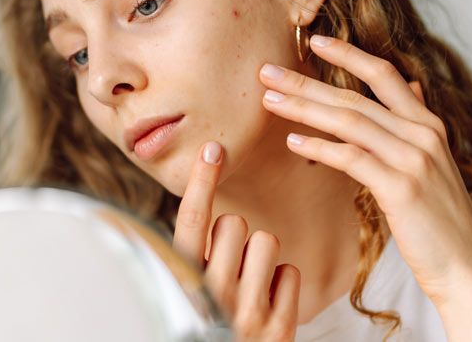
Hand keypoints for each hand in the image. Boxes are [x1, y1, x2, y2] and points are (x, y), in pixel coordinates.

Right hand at [173, 141, 300, 340]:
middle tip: (229, 266)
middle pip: (234, 224)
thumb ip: (194, 260)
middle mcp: (211, 297)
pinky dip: (281, 283)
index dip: (202, 182)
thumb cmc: (206, 328)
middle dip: (235, 236)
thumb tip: (212, 214)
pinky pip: (289, 272)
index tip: (213, 148)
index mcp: (181, 284)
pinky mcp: (279, 329)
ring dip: (260, 256)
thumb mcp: (188, 295)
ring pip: (266, 241)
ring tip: (249, 284)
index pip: (191, 222)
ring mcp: (247, 314)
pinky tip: (268, 303)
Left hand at [259, 34, 471, 308]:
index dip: (349, 54)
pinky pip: (352, 158)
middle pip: (355, 96)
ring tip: (269, 100)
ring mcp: (414, 159)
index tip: (314, 40)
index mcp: (427, 124)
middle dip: (306, 81)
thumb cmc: (437, 217)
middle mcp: (422, 134)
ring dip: (303, 108)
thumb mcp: (432, 162)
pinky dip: (320, 147)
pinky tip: (293, 141)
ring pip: (348, 122)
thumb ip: (414, 123)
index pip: (383, 75)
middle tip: (266, 71)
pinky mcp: (401, 188)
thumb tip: (409, 87)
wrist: (465, 267)